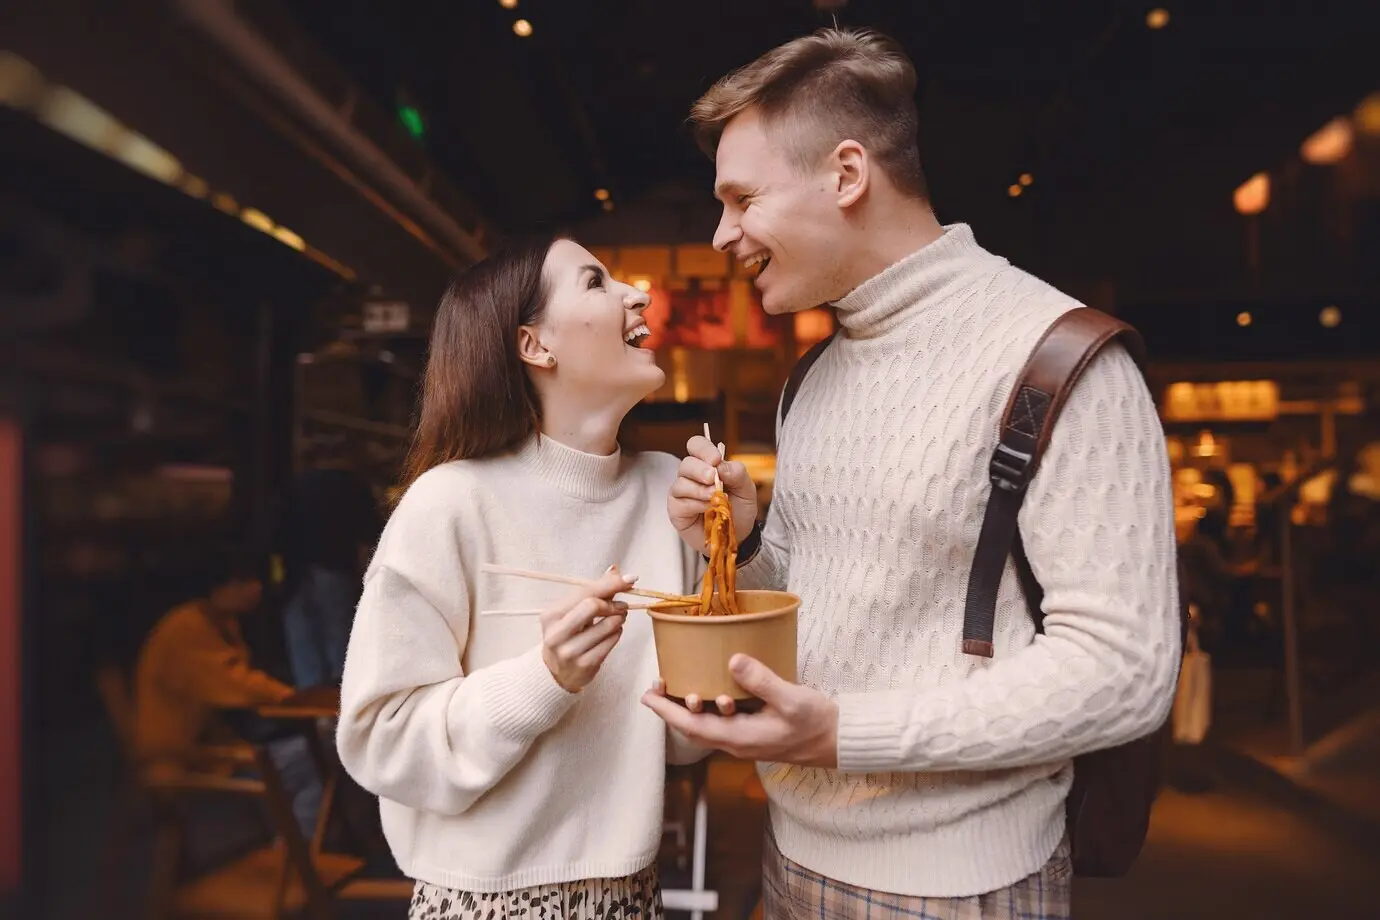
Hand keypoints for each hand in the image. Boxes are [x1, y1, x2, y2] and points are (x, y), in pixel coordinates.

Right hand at [541, 566, 634, 692]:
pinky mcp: (585, 665)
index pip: (584, 592)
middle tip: (621, 607)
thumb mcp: (573, 613)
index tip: (629, 579)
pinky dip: (617, 634)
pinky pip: (611, 642)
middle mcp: (557, 633)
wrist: (556, 674)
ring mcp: (570, 652)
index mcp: (551, 615)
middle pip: (592, 605)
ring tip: (618, 619)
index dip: (610, 584)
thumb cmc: (567, 636)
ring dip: (619, 619)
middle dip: (612, 604)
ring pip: (607, 626)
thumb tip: (614, 569)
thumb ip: (594, 591)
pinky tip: (613, 633)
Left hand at [641, 654, 838, 767]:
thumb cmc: (817, 723)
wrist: (840, 741)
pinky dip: (710, 707)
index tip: (648, 697)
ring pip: (708, 725)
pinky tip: (711, 691)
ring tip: (678, 685)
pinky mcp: (756, 733)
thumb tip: (732, 661)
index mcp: (741, 737)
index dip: (668, 711)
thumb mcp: (790, 699)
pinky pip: (723, 722)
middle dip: (672, 708)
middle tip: (658, 686)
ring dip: (690, 708)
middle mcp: (738, 741)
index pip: (693, 726)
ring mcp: (747, 739)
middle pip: (695, 727)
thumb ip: (761, 681)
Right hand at [667, 435, 757, 553]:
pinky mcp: (676, 510)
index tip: (716, 459)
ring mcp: (682, 493)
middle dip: (700, 469)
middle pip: (686, 463)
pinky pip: (680, 502)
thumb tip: (721, 465)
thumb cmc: (739, 510)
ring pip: (680, 482)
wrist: (738, 537)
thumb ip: (737, 473)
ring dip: (699, 489)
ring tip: (714, 498)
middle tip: (712, 478)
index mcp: (708, 464)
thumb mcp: (747, 490)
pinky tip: (706, 509)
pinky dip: (694, 504)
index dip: (703, 449)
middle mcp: (692, 476)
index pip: (697, 445)